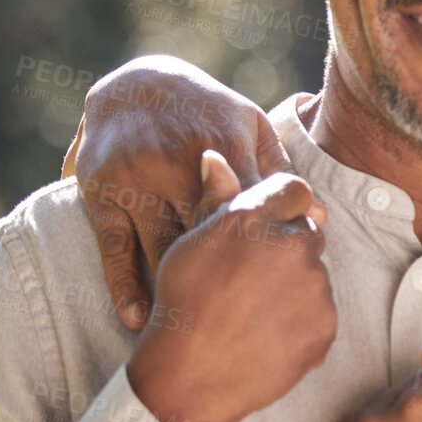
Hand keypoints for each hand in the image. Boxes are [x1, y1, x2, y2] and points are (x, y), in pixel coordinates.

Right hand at [63, 55, 324, 328]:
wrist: (136, 83)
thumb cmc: (208, 113)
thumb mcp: (249, 127)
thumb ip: (280, 173)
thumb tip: (320, 217)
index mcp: (226, 146)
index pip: (253, 212)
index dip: (267, 257)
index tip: (278, 299)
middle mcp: (180, 163)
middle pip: (210, 234)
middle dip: (227, 282)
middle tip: (240, 330)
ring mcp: (138, 179)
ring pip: (163, 246)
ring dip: (177, 294)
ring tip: (195, 338)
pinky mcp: (101, 192)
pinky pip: (114, 247)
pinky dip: (125, 286)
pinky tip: (139, 320)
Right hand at [126, 150, 336, 421]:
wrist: (190, 375)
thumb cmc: (182, 304)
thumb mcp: (190, 244)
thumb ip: (215, 199)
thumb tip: (216, 158)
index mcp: (256, 219)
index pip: (294, 190)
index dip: (282, 206)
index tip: (268, 227)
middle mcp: (292, 246)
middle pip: (308, 232)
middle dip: (288, 247)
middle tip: (252, 278)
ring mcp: (314, 287)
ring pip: (315, 274)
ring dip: (294, 285)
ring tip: (254, 311)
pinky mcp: (326, 325)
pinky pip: (320, 312)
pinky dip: (301, 320)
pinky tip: (267, 332)